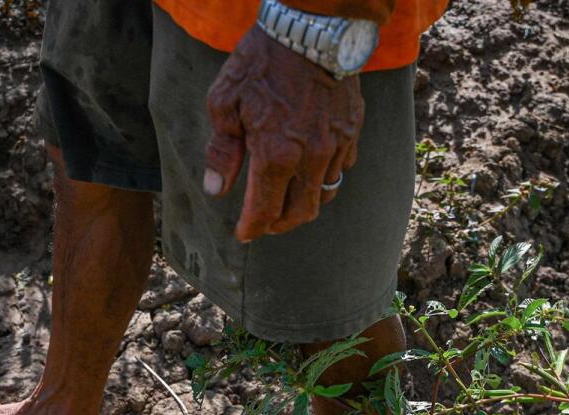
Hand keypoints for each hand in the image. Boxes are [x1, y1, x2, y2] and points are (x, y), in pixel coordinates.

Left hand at [204, 25, 364, 242]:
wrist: (310, 26)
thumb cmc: (261, 61)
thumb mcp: (225, 102)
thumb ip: (222, 151)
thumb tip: (216, 190)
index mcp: (275, 155)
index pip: (264, 210)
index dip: (252, 228)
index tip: (243, 234)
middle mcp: (310, 158)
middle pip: (300, 213)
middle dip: (279, 225)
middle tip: (264, 224)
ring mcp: (336, 144)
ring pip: (325, 194)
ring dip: (305, 206)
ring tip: (289, 204)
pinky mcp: (352, 129)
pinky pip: (342, 168)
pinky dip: (326, 179)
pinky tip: (311, 172)